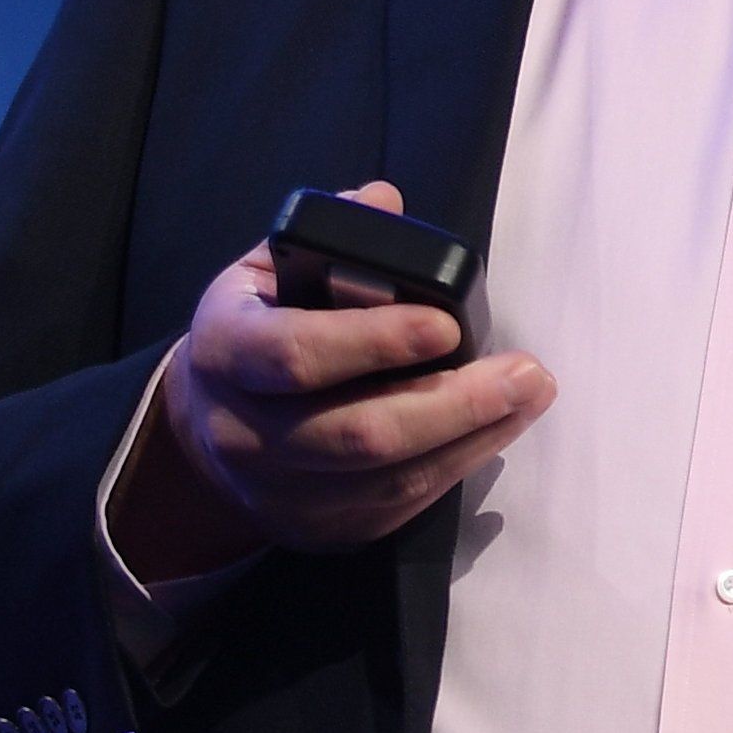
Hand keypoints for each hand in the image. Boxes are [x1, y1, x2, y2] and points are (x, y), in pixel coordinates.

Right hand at [111, 181, 555, 576]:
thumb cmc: (257, 328)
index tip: (446, 325)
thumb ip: (329, 236)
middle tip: (524, 372)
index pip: (295, 354)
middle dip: (452, 405)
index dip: (373, 341)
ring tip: (529, 395)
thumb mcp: (269, 271)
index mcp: (227, 351)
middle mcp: (244, 433)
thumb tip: (384, 203)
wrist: (203, 430)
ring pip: (385, 481)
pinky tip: (499, 430)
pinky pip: (395, 508)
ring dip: (471, 438)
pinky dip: (456, 468)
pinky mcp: (316, 529)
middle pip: (356, 434)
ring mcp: (278, 492)